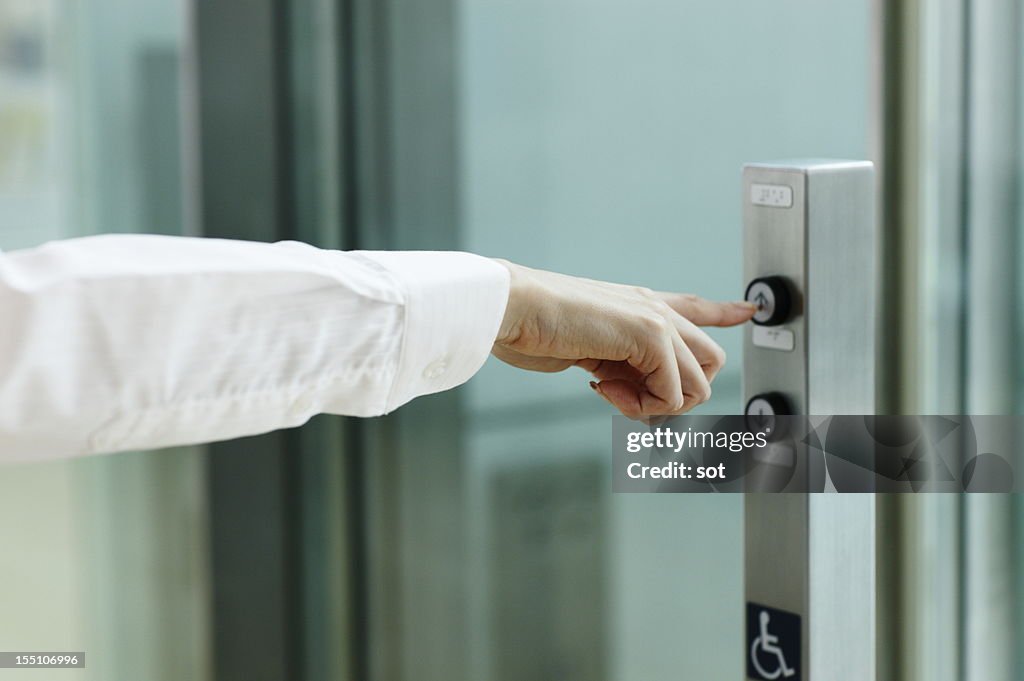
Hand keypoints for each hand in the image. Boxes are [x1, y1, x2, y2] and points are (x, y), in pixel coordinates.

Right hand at [491, 260, 755, 418]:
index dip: (724, 312)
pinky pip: (671, 394)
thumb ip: (613, 365)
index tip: (748, 311)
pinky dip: (640, 407)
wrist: (512, 307)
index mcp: (637, 305)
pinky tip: (601, 388)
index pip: (693, 306)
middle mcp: (653, 308)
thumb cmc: (532, 326)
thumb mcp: (583, 348)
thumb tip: (625, 392)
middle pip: (710, 361)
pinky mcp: (649, 334)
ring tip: (610, 393)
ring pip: (697, 385)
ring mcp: (655, 319)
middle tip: (626, 398)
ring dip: (656, 407)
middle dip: (676, 396)